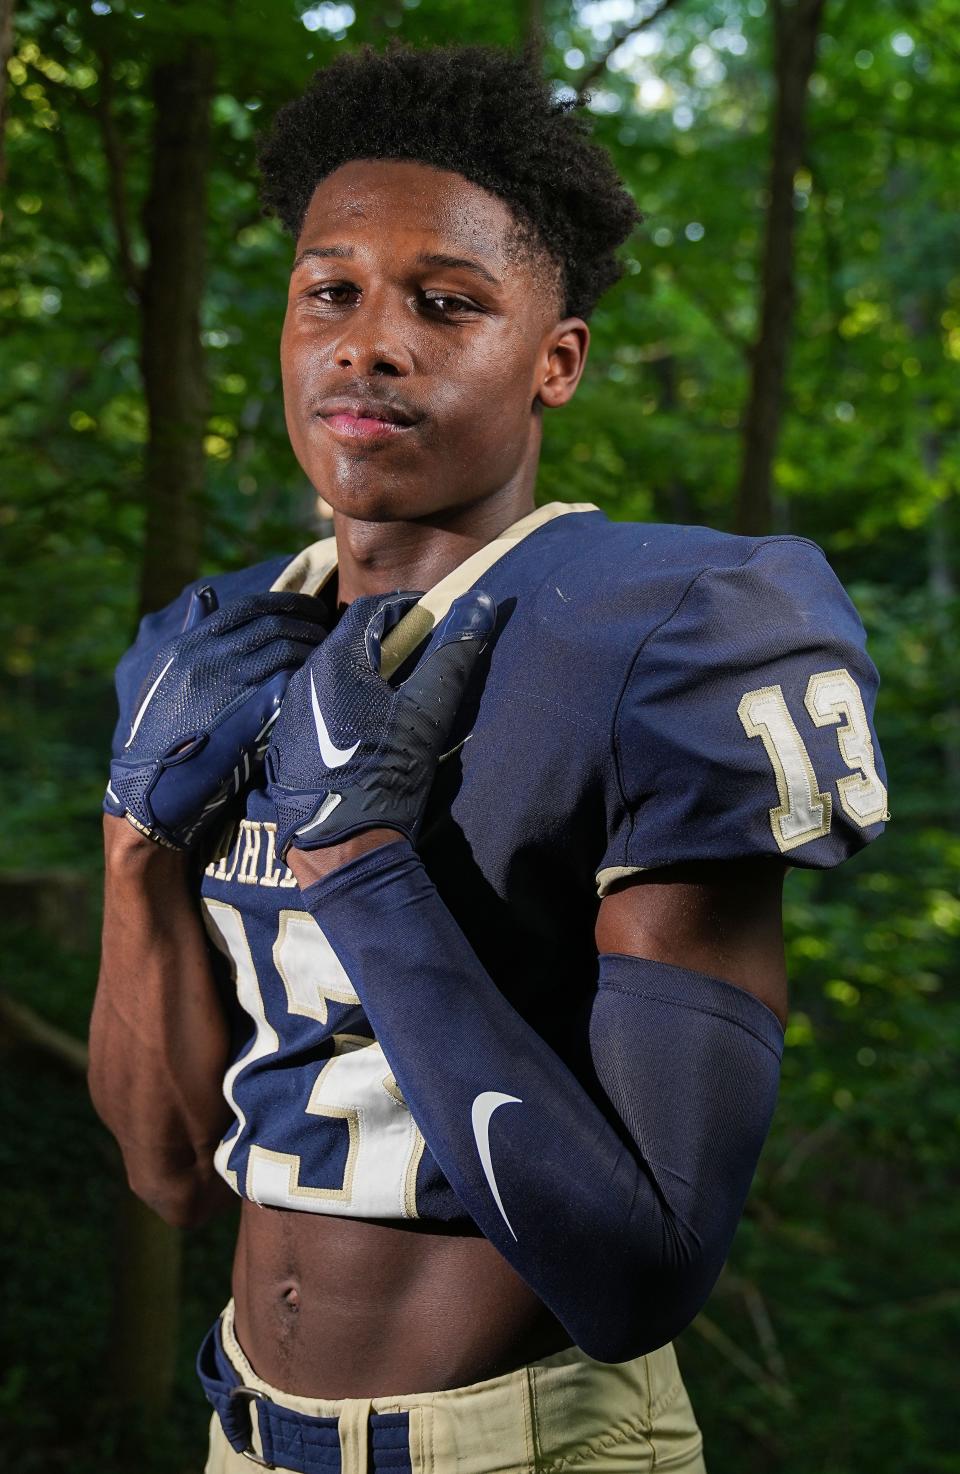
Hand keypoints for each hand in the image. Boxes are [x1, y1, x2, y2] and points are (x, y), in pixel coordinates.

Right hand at [105, 588, 329, 849]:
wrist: (155, 786)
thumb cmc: (160, 731)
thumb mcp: (166, 673)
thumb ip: (190, 631)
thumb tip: (205, 594)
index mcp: (188, 645)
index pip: (248, 607)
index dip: (286, 602)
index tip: (308, 607)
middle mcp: (209, 658)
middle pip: (273, 624)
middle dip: (308, 621)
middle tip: (327, 626)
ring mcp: (230, 684)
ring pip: (286, 648)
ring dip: (313, 647)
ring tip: (329, 651)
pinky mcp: (250, 712)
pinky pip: (290, 679)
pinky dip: (308, 673)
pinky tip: (320, 678)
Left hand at [265, 587, 495, 860]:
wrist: (339, 843)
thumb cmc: (386, 773)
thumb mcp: (428, 713)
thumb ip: (453, 655)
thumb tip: (481, 604)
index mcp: (335, 660)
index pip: (371, 610)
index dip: (405, 608)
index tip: (431, 620)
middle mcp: (303, 676)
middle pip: (349, 639)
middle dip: (387, 641)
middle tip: (421, 657)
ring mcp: (289, 709)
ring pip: (332, 672)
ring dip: (365, 672)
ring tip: (397, 695)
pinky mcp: (285, 739)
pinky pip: (317, 701)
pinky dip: (345, 700)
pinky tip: (366, 727)